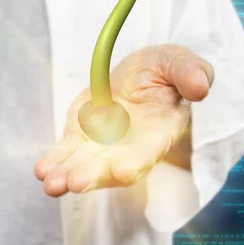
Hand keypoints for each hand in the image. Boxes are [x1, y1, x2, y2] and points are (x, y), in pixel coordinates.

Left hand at [34, 44, 213, 196]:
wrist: (138, 74)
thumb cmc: (163, 71)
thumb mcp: (177, 61)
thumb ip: (189, 71)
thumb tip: (200, 86)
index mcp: (159, 130)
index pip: (148, 150)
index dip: (136, 160)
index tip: (123, 170)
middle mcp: (130, 146)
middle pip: (111, 166)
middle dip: (94, 175)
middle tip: (76, 182)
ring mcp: (103, 145)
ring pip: (85, 164)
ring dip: (68, 174)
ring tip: (52, 183)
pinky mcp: (82, 138)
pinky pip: (66, 153)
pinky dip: (54, 162)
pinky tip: (42, 170)